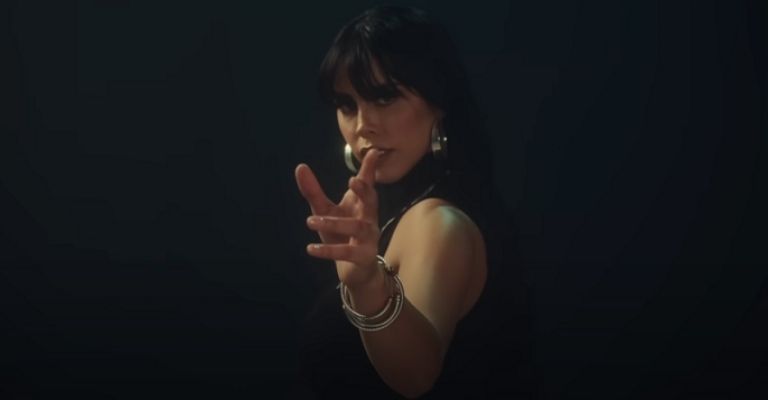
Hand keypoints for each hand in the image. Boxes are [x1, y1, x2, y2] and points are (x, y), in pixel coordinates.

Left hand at [295, 149, 383, 287]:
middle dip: (365, 191)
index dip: (370, 169)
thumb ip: (314, 191)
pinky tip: (311, 248)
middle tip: (353, 180)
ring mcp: (368, 238)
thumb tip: (300, 166)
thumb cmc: (342, 235)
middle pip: (372, 202)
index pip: (367, 184)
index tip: (373, 152)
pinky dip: (328, 250)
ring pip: (358, 227)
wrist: (356, 270)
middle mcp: (369, 218)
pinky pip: (347, 252)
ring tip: (309, 220)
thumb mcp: (325, 210)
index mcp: (361, 205)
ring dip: (334, 223)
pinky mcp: (363, 257)